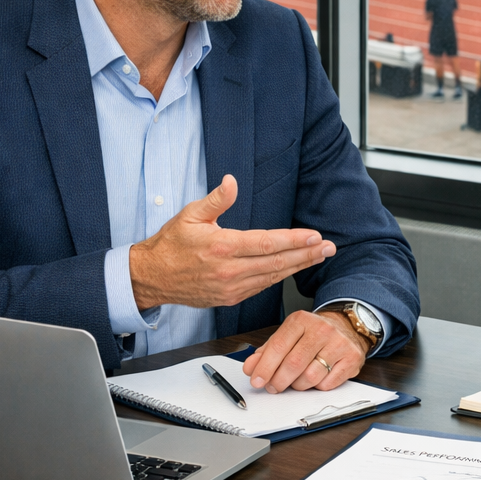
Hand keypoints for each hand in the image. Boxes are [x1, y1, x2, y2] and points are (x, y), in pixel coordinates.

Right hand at [129, 174, 335, 310]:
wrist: (151, 278)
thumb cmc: (170, 244)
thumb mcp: (190, 215)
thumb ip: (216, 199)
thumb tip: (232, 181)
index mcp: (221, 247)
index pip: (267, 244)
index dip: (294, 240)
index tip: (315, 236)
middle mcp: (229, 270)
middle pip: (277, 263)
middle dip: (307, 254)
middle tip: (329, 247)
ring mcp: (231, 288)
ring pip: (273, 277)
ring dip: (299, 266)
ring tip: (319, 256)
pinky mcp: (230, 298)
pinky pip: (262, 287)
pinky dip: (280, 277)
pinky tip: (294, 268)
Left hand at [242, 309, 368, 392]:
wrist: (346, 327)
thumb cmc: (313, 334)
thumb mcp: (288, 336)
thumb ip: (267, 351)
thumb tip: (250, 367)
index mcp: (301, 320)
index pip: (278, 346)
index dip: (264, 367)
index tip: (257, 381)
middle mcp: (322, 329)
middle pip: (293, 364)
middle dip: (279, 381)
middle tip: (273, 387)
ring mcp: (339, 343)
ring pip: (310, 377)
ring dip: (298, 385)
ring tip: (296, 380)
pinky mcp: (352, 358)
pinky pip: (327, 384)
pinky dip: (318, 386)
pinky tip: (317, 377)